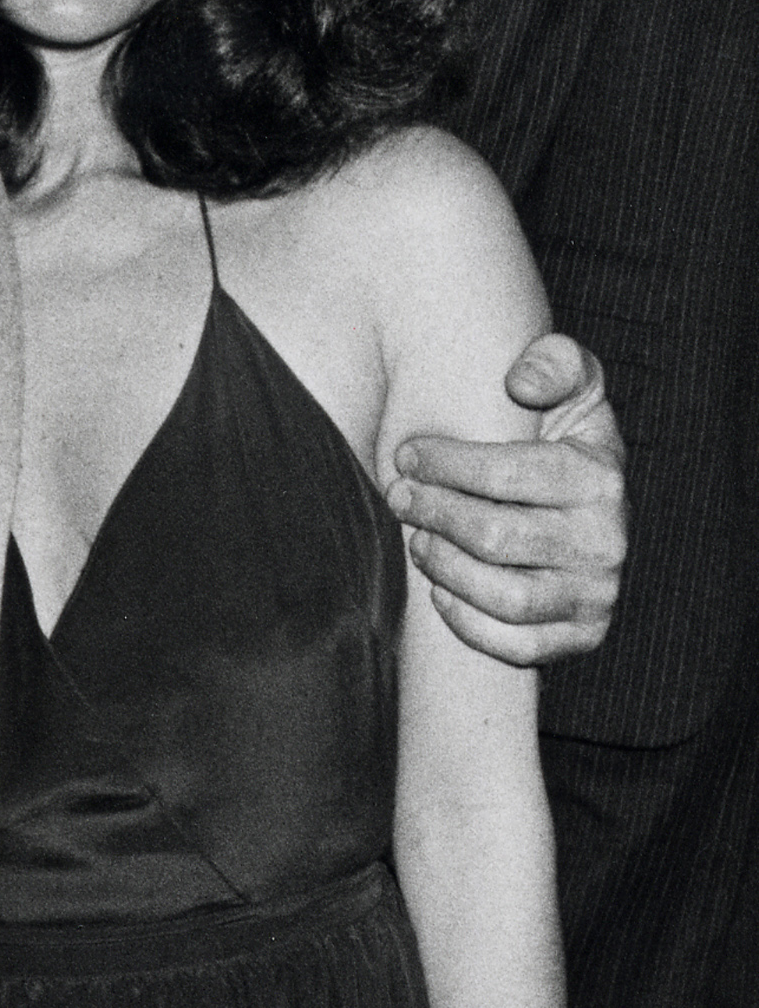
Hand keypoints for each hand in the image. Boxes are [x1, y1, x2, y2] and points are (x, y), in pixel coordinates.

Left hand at [386, 335, 625, 666]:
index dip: (446, 464)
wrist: (592, 506)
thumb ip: (555, 362)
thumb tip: (519, 381)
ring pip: (506, 597)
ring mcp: (598, 594)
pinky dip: (469, 623)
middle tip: (399, 495)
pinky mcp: (583, 636)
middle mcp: (608, 542)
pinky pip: (519, 646)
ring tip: (416, 540)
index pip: (509, 474)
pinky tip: (438, 591)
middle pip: (497, 537)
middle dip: (434, 513)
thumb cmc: (563, 436)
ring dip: (445, 568)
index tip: (406, 454)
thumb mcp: (573, 386)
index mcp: (601, 477)